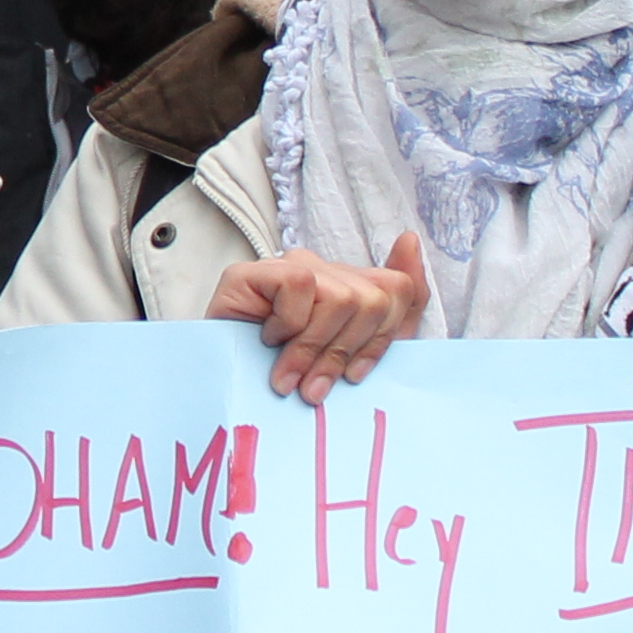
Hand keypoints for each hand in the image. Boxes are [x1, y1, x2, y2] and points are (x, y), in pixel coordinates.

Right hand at [205, 235, 427, 400]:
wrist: (222, 393)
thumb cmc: (286, 381)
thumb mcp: (354, 360)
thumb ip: (394, 313)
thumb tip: (410, 238)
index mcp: (351, 289)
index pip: (402, 290)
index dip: (385, 338)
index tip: (357, 375)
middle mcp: (323, 271)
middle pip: (376, 299)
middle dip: (348, 351)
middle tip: (317, 386)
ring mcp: (288, 268)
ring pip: (342, 297)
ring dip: (315, 348)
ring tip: (290, 376)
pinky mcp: (253, 271)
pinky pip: (300, 286)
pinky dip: (289, 324)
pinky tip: (269, 339)